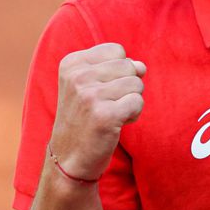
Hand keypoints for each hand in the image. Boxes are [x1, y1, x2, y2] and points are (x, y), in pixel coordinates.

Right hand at [48, 42, 145, 179]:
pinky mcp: (104, 116)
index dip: (117, 72)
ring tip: (109, 115)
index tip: (100, 90)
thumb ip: (117, 68)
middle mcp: (77, 77)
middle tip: (105, 106)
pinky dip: (133, 114)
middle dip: (126, 87)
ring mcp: (89, 96)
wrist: (68, 159)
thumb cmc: (85, 119)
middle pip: (129, 66)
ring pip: (136, 83)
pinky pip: (138, 102)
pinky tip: (115, 125)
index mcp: (71, 64)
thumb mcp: (91, 86)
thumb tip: (141, 66)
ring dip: (130, 102)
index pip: (116, 51)